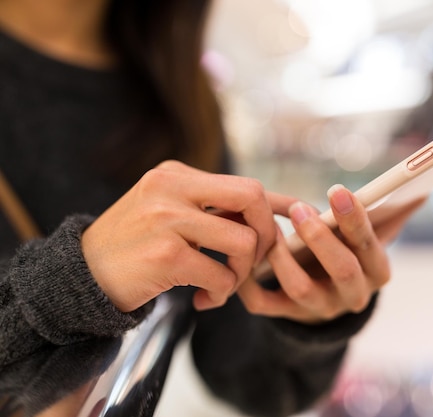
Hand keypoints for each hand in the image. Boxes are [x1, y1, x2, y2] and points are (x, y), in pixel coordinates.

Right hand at [81, 160, 276, 311]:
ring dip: (242, 273)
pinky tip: (203, 301)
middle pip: (253, 199)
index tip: (298, 221)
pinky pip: (220, 276)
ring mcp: (167, 219)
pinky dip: (221, 294)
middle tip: (253, 262)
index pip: (246, 185)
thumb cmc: (136, 245)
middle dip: (265, 235)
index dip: (278, 205)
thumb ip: (216, 208)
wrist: (81, 275)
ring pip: (242, 242)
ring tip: (223, 285)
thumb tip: (281, 208)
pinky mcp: (165, 255)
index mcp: (177, 175)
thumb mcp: (171, 212)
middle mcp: (172, 188)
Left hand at [237, 185, 424, 322]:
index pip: (370, 245)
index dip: (355, 219)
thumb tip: (419, 191)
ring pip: (302, 288)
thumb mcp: (373, 238)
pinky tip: (242, 257)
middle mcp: (353, 295)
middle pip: (342, 270)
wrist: (332, 299)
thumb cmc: (352, 254)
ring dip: (284, 258)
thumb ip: (393, 215)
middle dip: (321, 238)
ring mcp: (321, 308)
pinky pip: (266, 305)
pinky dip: (249, 285)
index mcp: (376, 271)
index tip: (337, 190)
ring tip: (269, 230)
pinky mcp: (289, 316)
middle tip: (300, 208)